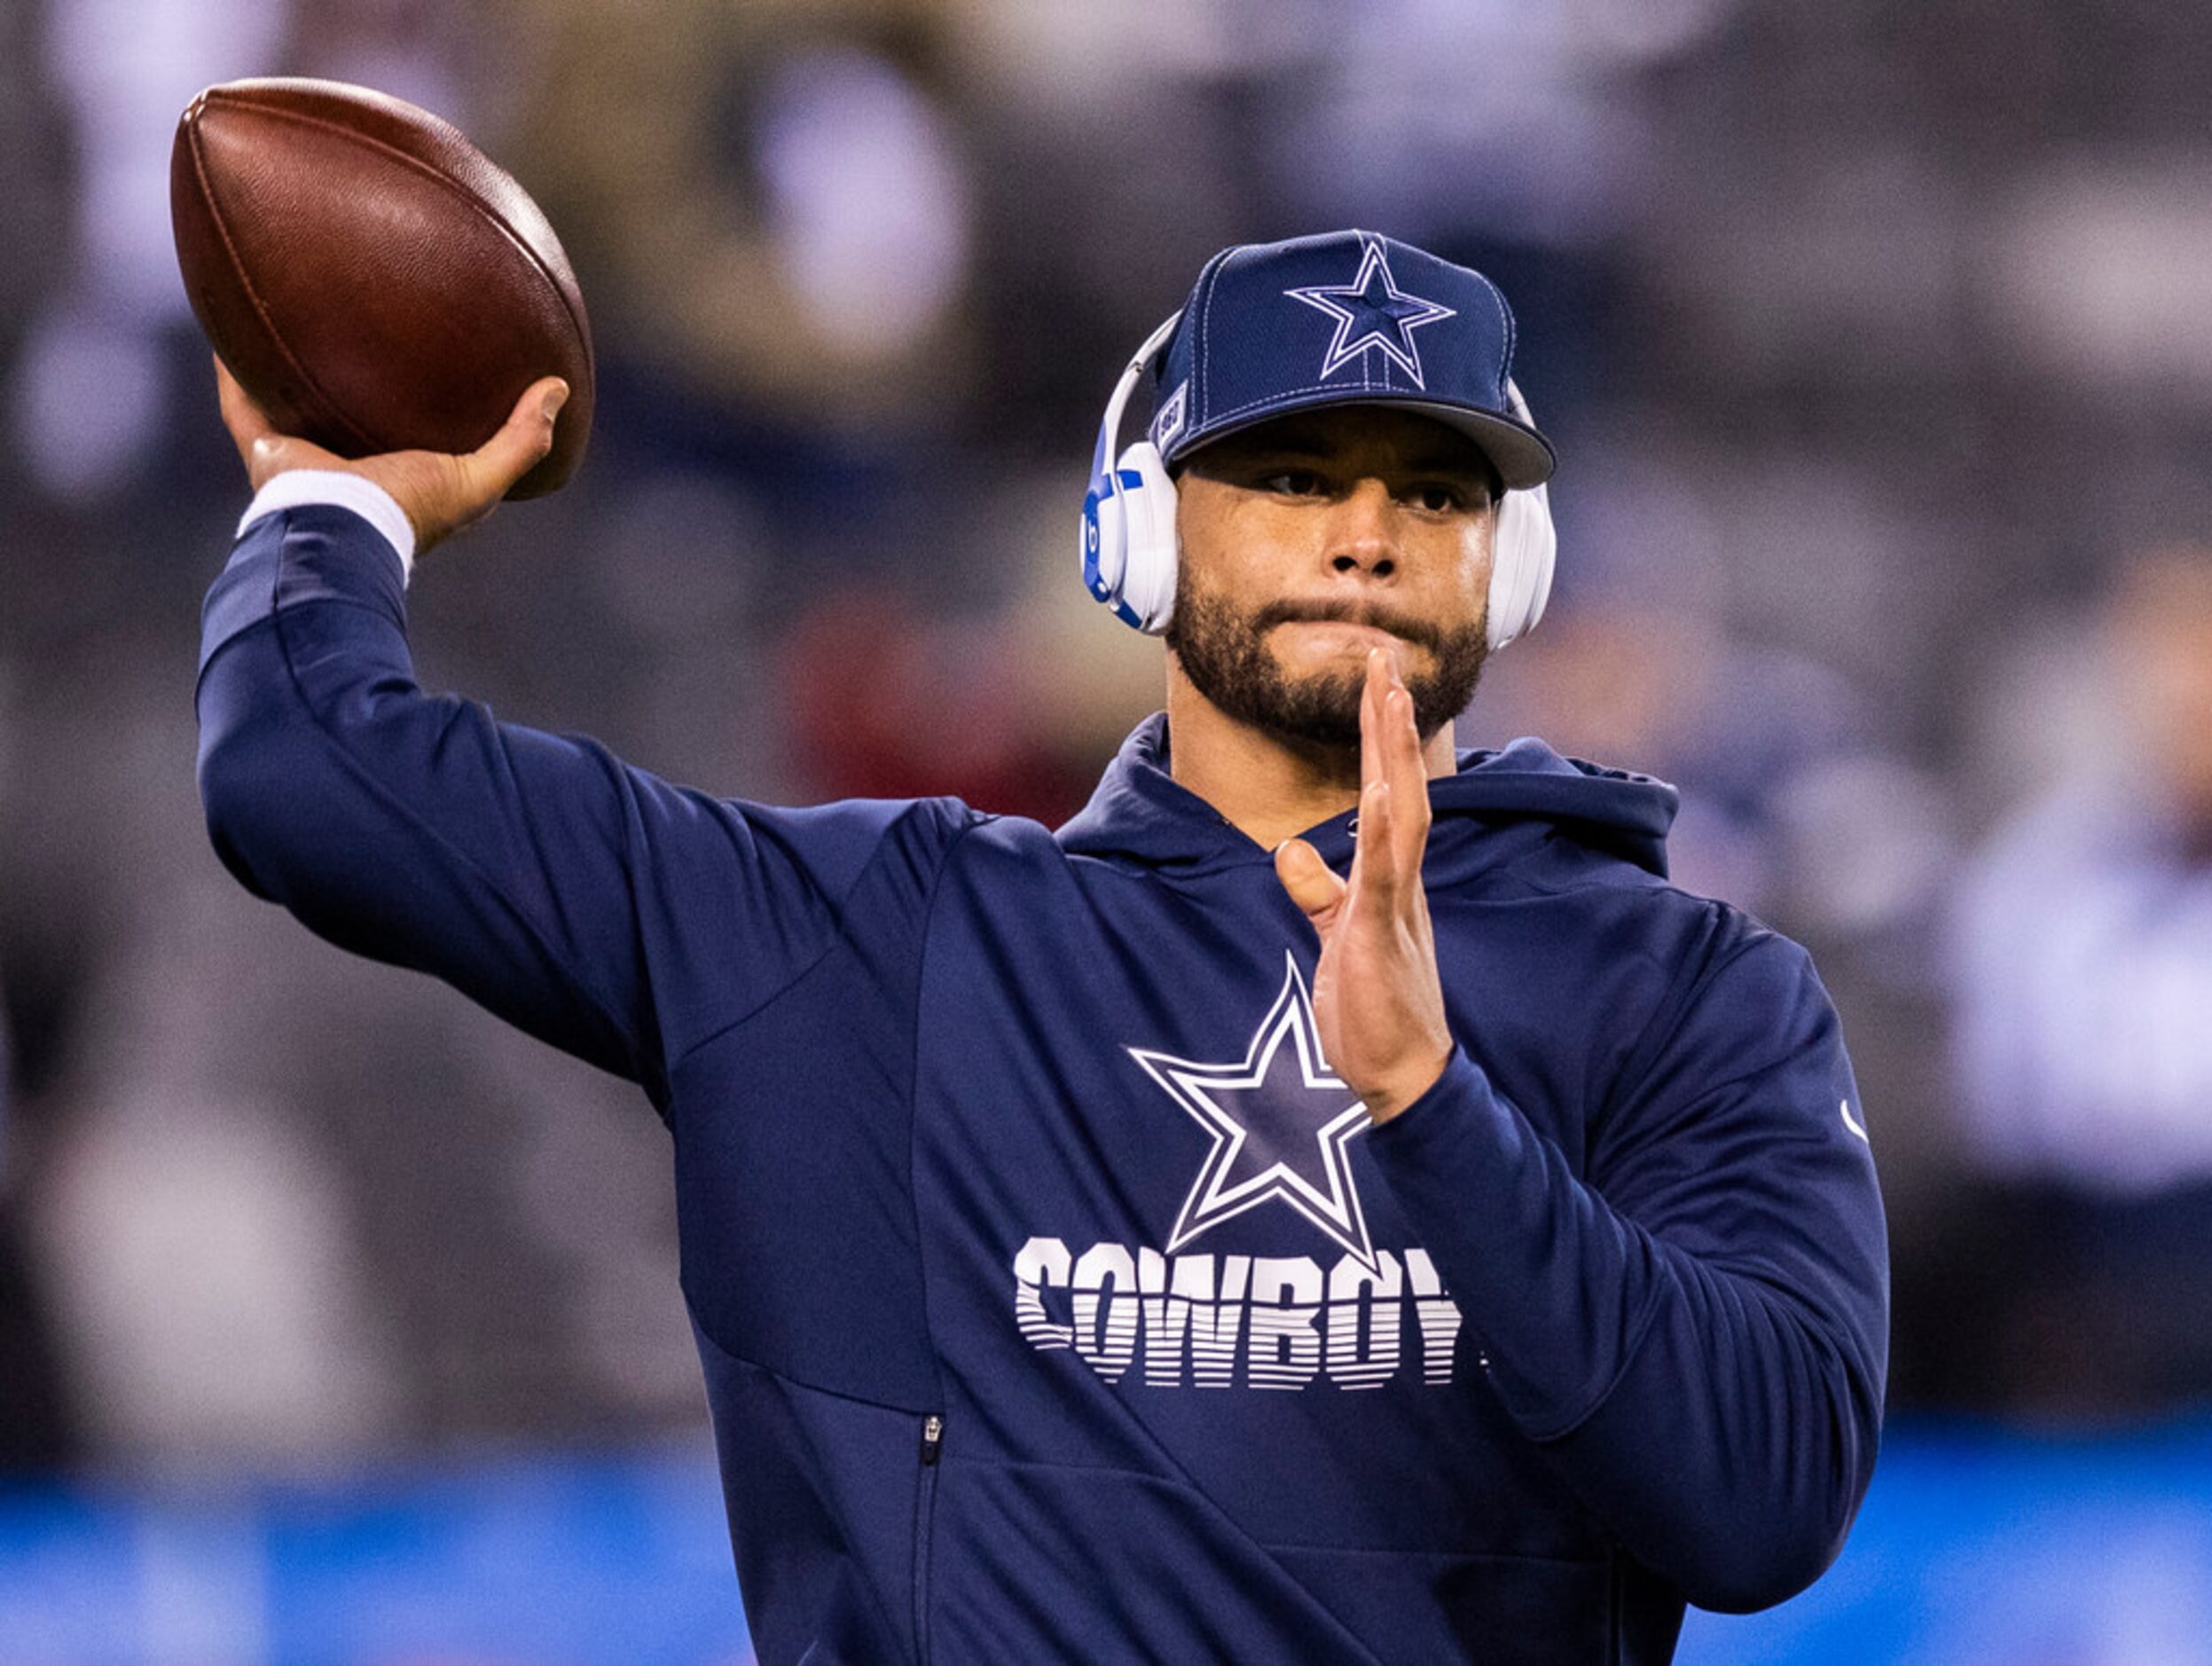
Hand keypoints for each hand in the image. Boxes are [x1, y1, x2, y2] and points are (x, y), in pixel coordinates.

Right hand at [214, 357, 568, 555]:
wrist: (340, 531)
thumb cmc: (408, 512)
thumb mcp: (478, 479)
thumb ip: (520, 440)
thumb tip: (558, 388)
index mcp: (396, 475)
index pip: (410, 433)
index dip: (421, 402)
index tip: (434, 359)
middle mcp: (346, 465)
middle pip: (343, 411)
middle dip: (346, 375)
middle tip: (356, 324)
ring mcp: (302, 458)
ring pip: (290, 402)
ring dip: (286, 366)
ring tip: (287, 312)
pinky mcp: (263, 449)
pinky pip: (241, 400)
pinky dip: (231, 370)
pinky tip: (228, 328)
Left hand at [1273, 649, 1453, 1122]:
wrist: (1403, 1080)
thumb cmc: (1374, 1013)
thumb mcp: (1337, 938)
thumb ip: (1319, 894)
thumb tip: (1292, 853)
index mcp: (1388, 878)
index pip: (1388, 792)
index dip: (1382, 738)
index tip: (1379, 681)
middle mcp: (1400, 881)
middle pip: (1402, 785)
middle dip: (1390, 723)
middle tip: (1383, 657)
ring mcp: (1397, 906)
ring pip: (1403, 815)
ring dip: (1396, 756)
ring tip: (1390, 696)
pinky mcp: (1383, 938)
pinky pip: (1385, 875)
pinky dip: (1385, 830)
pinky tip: (1383, 790)